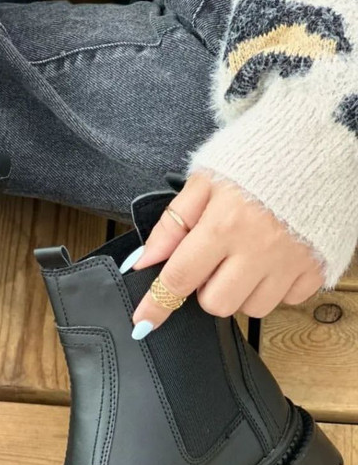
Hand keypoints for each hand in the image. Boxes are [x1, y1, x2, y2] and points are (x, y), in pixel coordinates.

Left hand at [122, 171, 324, 338]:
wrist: (320, 141)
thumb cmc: (257, 159)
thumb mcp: (205, 181)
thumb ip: (172, 224)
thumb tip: (144, 261)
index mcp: (225, 224)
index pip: (180, 277)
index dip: (156, 304)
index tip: (142, 323)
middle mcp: (258, 248)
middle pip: (215, 304)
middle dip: (206, 290)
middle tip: (214, 261)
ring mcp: (290, 262)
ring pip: (250, 308)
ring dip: (240, 290)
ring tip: (247, 255)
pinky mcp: (317, 268)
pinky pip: (286, 301)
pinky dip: (275, 287)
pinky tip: (274, 259)